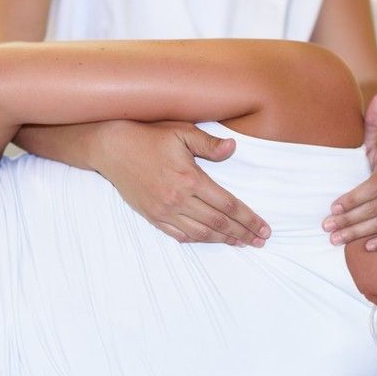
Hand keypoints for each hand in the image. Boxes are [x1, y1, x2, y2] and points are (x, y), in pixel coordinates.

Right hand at [94, 121, 270, 245]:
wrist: (113, 148)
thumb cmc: (150, 137)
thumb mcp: (181, 132)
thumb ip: (209, 144)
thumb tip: (233, 148)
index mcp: (190, 179)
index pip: (228, 204)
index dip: (248, 218)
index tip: (263, 228)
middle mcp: (178, 199)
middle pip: (218, 222)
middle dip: (242, 233)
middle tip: (260, 241)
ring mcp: (164, 210)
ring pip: (201, 232)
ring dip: (223, 239)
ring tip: (241, 242)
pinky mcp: (152, 216)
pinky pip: (179, 234)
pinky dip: (198, 239)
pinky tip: (210, 239)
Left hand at [322, 93, 376, 249]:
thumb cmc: (368, 159)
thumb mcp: (368, 142)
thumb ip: (371, 123)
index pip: (373, 186)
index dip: (353, 198)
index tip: (332, 207)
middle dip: (350, 218)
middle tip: (326, 227)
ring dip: (359, 232)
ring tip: (335, 238)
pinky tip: (366, 247)